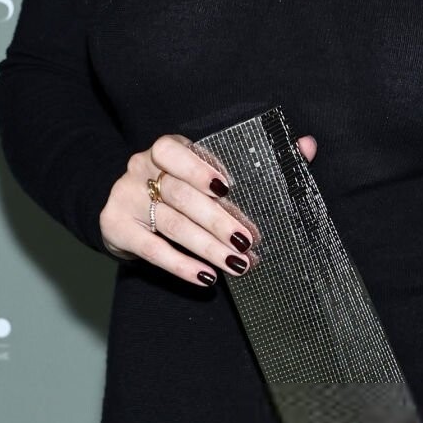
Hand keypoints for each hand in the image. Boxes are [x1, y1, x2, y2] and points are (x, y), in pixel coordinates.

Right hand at [99, 130, 318, 283]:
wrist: (122, 210)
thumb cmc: (179, 189)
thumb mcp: (206, 171)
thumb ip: (257, 158)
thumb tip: (306, 145)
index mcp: (164, 150)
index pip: (173, 150)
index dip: (198, 167)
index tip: (227, 187)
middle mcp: (140, 169)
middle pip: (180, 194)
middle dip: (218, 220)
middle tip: (249, 241)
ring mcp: (126, 198)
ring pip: (171, 223)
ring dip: (207, 246)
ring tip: (237, 263)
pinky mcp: (116, 228)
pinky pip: (152, 250)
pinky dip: (181, 265)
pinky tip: (207, 277)